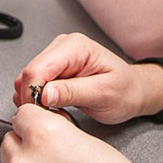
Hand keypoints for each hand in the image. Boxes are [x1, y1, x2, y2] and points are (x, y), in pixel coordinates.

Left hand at [0, 104, 156, 162]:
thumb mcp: (85, 141)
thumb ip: (55, 130)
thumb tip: (38, 128)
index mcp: (44, 135)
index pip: (22, 114)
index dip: (36, 119)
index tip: (42, 125)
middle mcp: (25, 161)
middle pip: (11, 137)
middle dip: (27, 142)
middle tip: (49, 153)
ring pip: (4, 162)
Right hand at [11, 33, 162, 124]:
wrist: (134, 91)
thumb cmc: (125, 91)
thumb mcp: (103, 95)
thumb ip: (73, 92)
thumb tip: (44, 94)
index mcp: (76, 47)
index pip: (38, 68)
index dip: (32, 93)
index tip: (40, 113)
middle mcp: (63, 46)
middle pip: (30, 72)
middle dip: (34, 98)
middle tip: (52, 116)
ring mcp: (57, 56)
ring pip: (28, 79)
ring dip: (36, 99)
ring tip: (58, 112)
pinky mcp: (54, 68)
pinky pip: (35, 83)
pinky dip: (40, 99)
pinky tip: (55, 107)